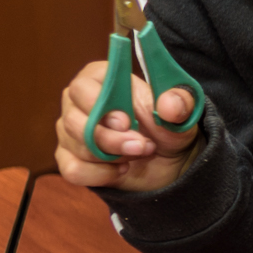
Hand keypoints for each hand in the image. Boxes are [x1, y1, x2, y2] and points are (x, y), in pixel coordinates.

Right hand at [55, 60, 200, 191]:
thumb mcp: (183, 112)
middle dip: (110, 139)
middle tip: (142, 145)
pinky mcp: (70, 158)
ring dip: (112, 156)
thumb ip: (180, 103)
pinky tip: (121, 169)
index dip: (99, 104)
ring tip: (140, 152)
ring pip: (76, 146)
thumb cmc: (168, 125)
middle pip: (74, 120)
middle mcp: (78, 102)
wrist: (168, 159)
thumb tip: (169, 105)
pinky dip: (100, 174)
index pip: (82, 86)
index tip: (126, 121)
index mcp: (101, 78)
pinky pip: (73, 170)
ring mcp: (70, 132)